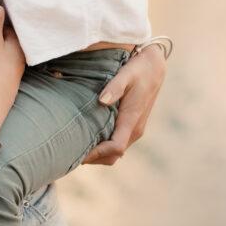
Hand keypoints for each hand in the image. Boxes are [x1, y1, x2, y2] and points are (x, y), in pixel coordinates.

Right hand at [0, 6, 24, 84]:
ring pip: (13, 51)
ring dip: (7, 48)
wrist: (2, 86)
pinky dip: (7, 58)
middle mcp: (21, 51)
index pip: (11, 29)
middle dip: (6, 36)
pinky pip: (12, 60)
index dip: (2, 25)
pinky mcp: (16, 72)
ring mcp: (20, 62)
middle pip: (13, 40)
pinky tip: (2, 60)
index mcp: (17, 41)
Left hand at [83, 44, 166, 165]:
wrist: (154, 67)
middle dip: (94, 158)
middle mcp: (135, 130)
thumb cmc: (138, 70)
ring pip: (116, 153)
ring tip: (76, 149)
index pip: (115, 147)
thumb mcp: (126, 74)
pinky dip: (104, 148)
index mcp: (132, 120)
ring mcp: (135, 129)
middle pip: (114, 156)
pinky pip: (118, 144)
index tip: (79, 153)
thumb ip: (115, 87)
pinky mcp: (132, 126)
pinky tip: (89, 139)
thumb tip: (102, 101)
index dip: (97, 153)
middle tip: (71, 154)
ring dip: (98, 155)